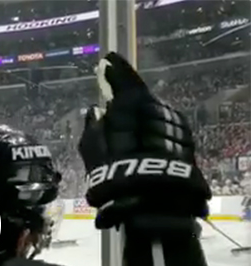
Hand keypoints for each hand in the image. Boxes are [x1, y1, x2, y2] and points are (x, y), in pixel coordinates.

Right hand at [78, 52, 210, 228]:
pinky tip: (140, 138)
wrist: (153, 196)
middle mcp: (155, 106)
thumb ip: (92, 125)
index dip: (114, 69)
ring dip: (138, 114)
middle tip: (112, 96)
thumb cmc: (115, 167)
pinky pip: (160, 126)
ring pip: (150, 112)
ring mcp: (171, 123)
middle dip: (125, 97)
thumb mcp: (91, 147)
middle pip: (138, 96)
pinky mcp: (183, 140)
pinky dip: (149, 127)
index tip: (106, 61)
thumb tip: (95, 111)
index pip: (123, 77)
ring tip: (125, 124)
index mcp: (133, 102)